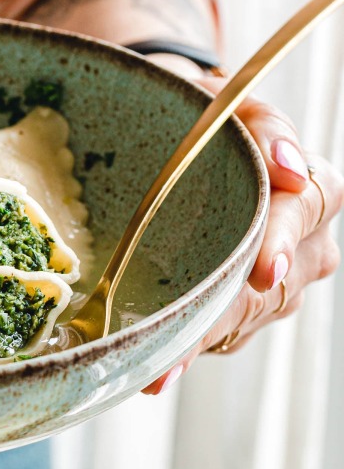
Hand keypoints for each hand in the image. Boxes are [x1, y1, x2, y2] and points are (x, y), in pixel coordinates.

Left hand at [144, 82, 342, 393]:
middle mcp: (307, 246)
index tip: (262, 269)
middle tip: (183, 337)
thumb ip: (263, 124)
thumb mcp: (226, 101)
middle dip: (224, 313)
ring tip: (157, 365)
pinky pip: (222, 337)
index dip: (281, 240)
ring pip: (243, 319)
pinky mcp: (244, 314)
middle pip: (271, 285)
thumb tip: (290, 169)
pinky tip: (154, 368)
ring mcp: (277, 286)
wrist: (176, 145)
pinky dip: (186, 351)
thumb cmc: (204, 117)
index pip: (307, 212)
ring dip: (199, 343)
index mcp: (315, 189)